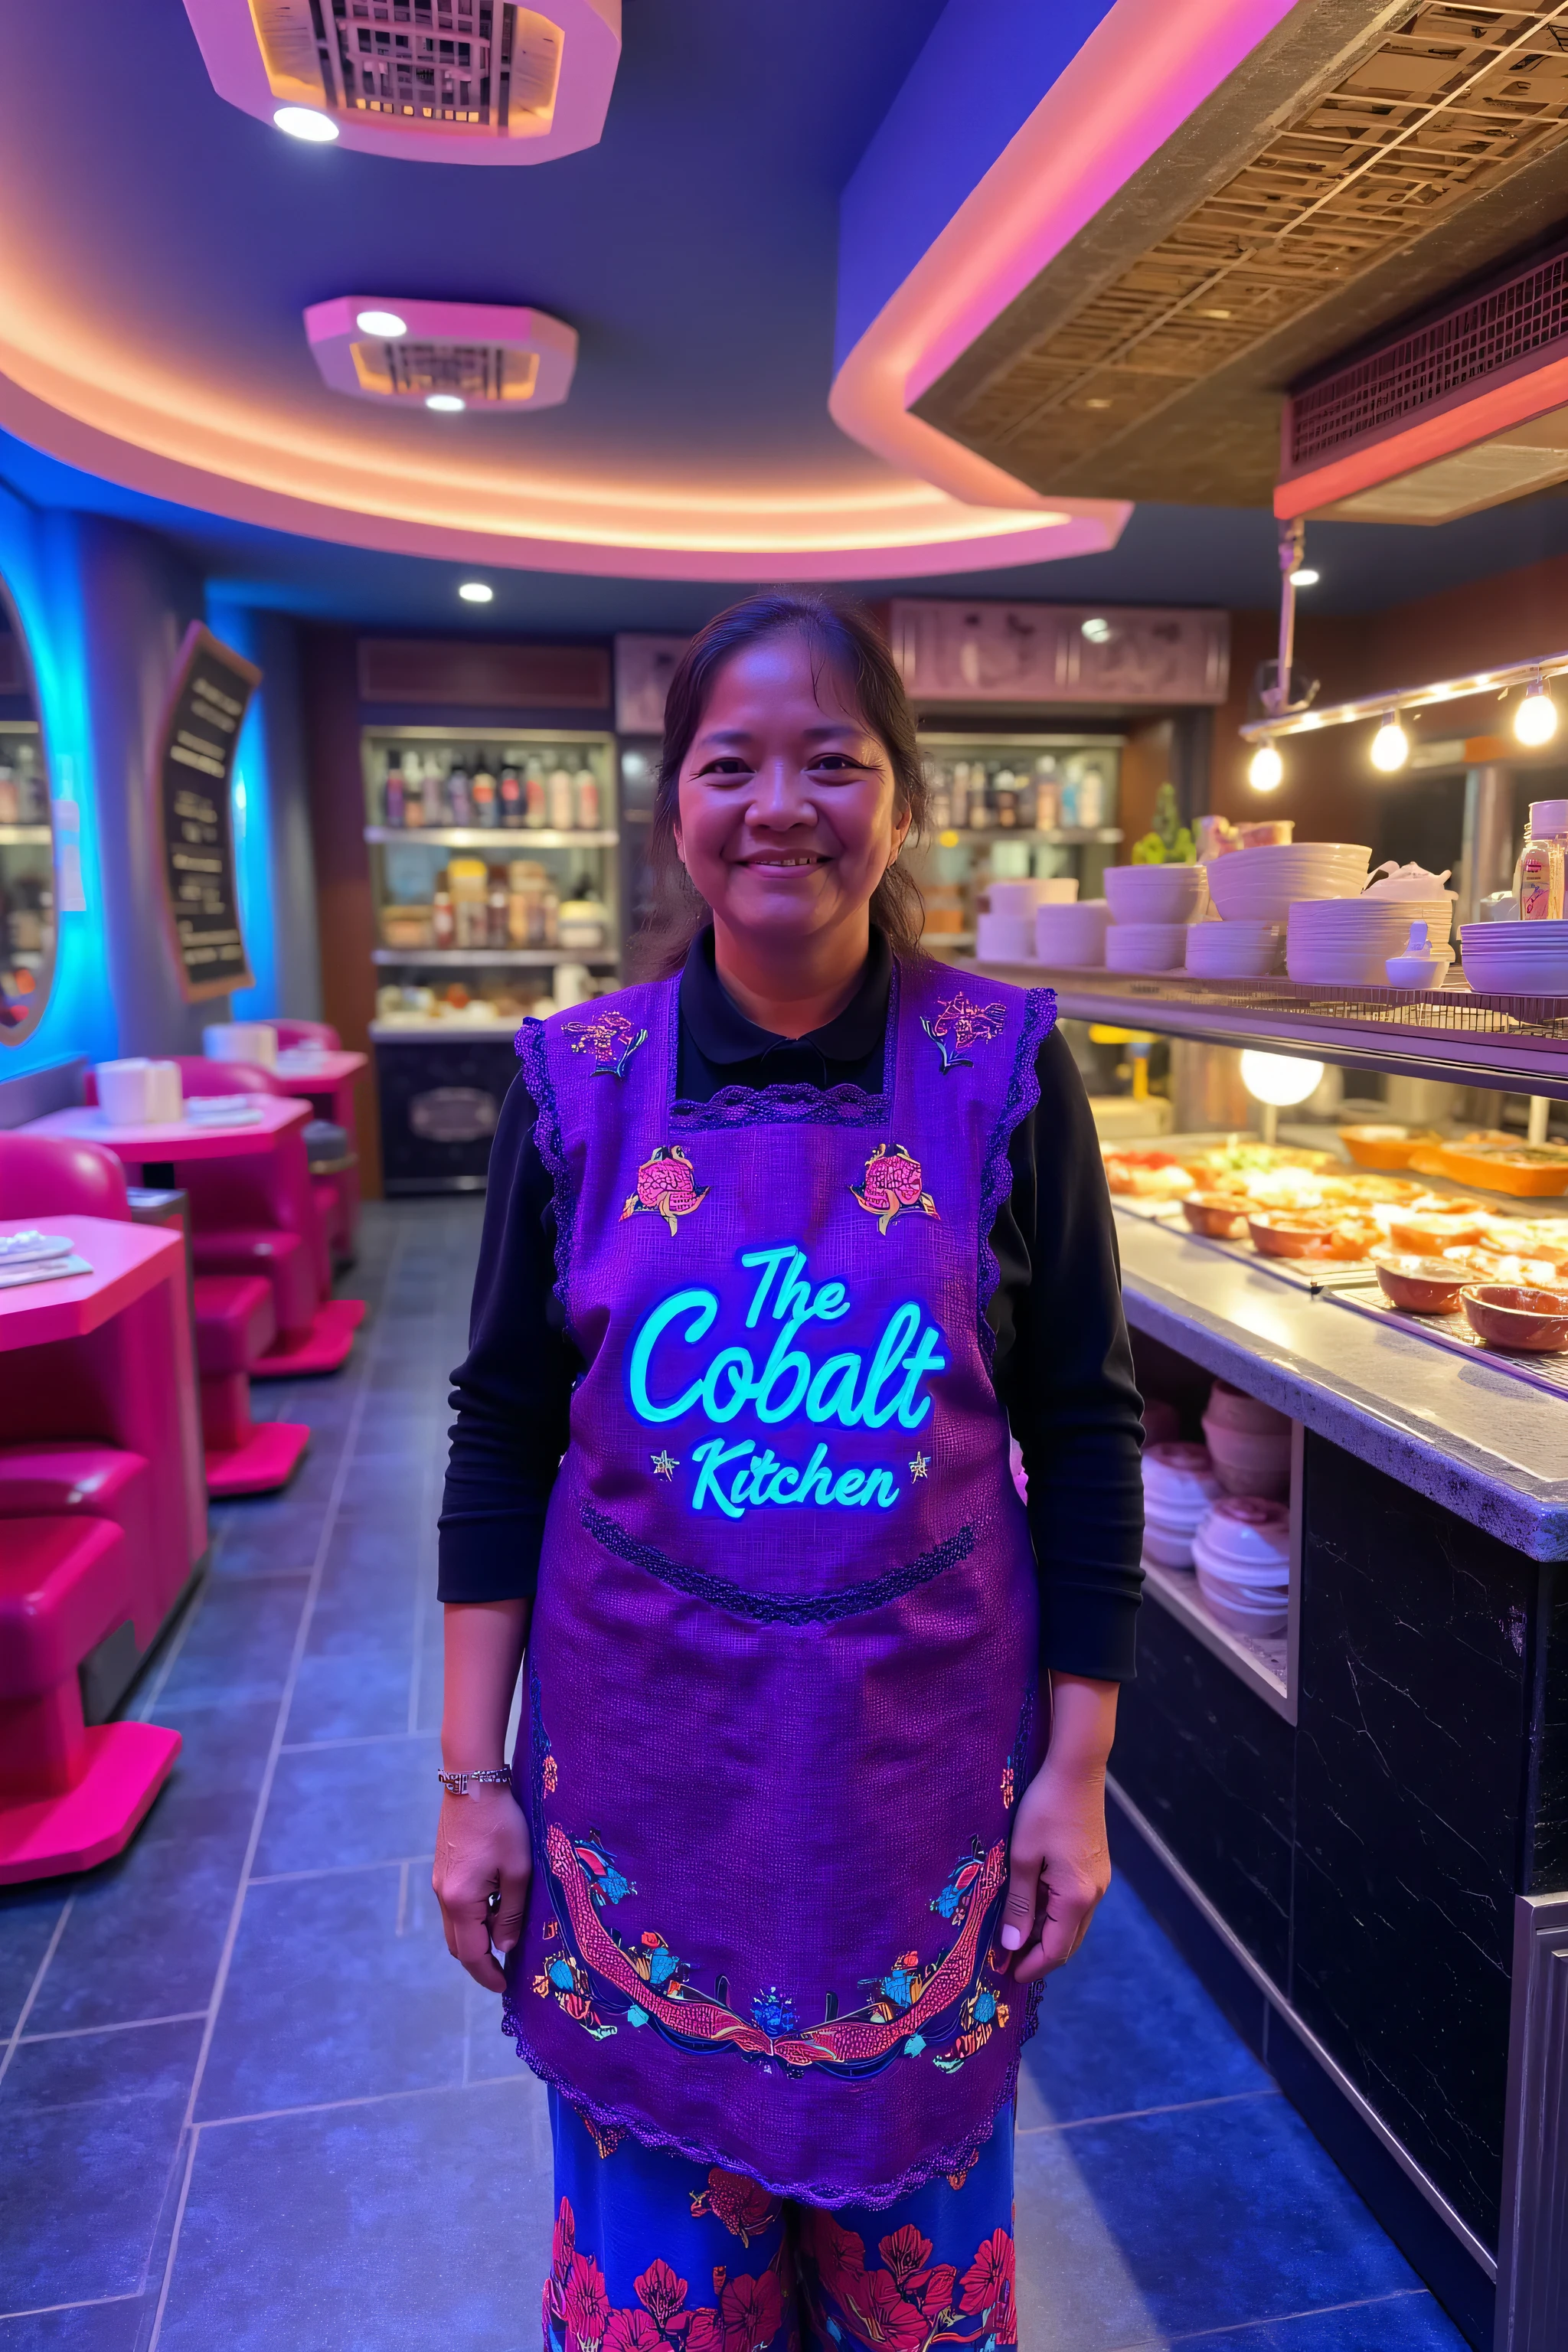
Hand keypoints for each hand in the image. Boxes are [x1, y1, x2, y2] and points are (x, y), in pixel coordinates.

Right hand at [433, 1786, 531, 1992]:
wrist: (473, 1782)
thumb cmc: (501, 1824)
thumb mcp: (517, 1870)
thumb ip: (511, 1912)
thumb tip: (505, 1947)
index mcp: (460, 1901)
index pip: (471, 1953)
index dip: (487, 1974)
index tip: (504, 1987)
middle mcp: (443, 1896)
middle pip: (457, 1943)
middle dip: (479, 1961)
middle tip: (505, 1969)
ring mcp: (440, 1881)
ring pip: (456, 1924)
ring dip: (477, 1936)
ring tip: (506, 1935)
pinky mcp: (444, 1868)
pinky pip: (456, 1905)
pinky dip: (473, 1916)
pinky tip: (495, 1905)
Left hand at [996, 1758, 1110, 1983]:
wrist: (1076, 1769)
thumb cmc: (1044, 1809)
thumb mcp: (1023, 1857)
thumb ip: (1020, 1904)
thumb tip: (1013, 1945)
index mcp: (1076, 1897)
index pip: (1056, 1949)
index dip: (1032, 1966)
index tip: (1007, 1974)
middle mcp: (1094, 1894)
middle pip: (1069, 1941)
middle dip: (1041, 1956)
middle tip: (1010, 1961)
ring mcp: (1099, 1880)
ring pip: (1074, 1923)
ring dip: (1049, 1935)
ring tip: (1017, 1936)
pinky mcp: (1096, 1866)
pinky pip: (1077, 1904)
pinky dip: (1057, 1915)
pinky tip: (1035, 1907)